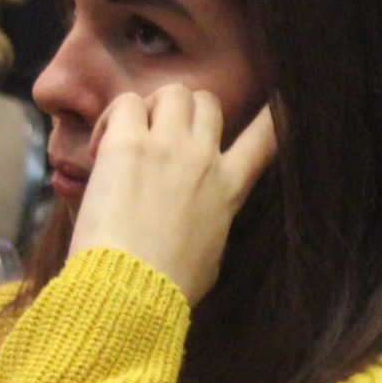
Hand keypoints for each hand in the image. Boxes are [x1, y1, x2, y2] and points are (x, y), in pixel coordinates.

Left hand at [66, 85, 277, 303]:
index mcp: (229, 188)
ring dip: (150, 109)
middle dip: (184, 113)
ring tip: (126, 137)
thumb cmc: (169, 286)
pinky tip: (100, 148)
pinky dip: (111, 118)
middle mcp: (204, 158)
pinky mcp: (128, 143)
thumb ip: (211, 224)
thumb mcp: (211, 256)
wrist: (131, 290)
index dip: (276, 114)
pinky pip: (125, 103)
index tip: (280, 101)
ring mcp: (167, 146)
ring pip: (173, 92)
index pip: (266, 138)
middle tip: (156, 139)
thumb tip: (199, 223)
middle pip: (207, 101)